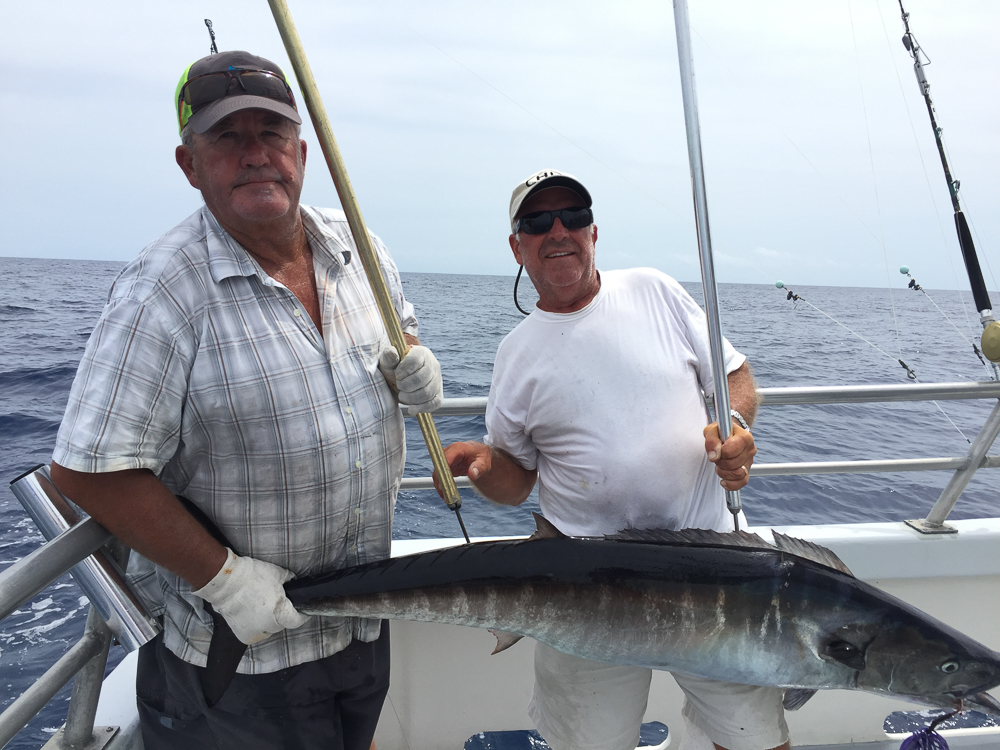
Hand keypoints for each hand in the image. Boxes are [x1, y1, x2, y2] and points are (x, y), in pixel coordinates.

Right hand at [193, 548, 309, 644]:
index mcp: (280, 613)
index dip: (302, 615)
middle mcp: (269, 626)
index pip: (297, 621)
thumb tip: (295, 583)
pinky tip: (253, 613)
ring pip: (269, 630)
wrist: (227, 583)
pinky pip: (256, 633)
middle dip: (283, 615)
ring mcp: (255, 632)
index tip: (304, 611)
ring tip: (264, 608)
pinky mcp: (243, 635)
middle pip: (282, 624)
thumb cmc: (253, 576)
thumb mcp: (279, 574)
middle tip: (279, 603)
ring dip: (270, 622)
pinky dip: (257, 626)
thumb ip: (291, 581)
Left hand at [378, 345, 443, 412]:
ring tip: (402, 396)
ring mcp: (437, 380)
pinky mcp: (438, 394)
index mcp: (421, 353)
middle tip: (399, 386)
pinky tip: (411, 409)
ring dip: (411, 398)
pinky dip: (421, 408)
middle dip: (406, 386)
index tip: (397, 376)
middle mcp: (433, 365)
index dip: (403, 370)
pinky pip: (434, 403)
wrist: (399, 379)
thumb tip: (391, 353)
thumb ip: (388, 356)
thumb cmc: (394, 368)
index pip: (415, 361)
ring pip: (427, 393)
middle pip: (422, 379)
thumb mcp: (388, 361)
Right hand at [433, 441, 491, 498]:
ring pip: (437, 473)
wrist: (480, 456)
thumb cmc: (482, 457)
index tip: (444, 484)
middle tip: (445, 495)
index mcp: (457, 448)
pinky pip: (440, 476)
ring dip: (440, 486)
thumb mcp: (484, 462)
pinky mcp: (445, 467)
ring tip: (447, 498)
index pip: (445, 459)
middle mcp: (448, 452)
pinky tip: (446, 495)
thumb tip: (472, 474)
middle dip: (440, 481)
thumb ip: (479, 467)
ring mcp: (445, 459)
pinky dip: (442, 486)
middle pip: (438, 467)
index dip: (442, 471)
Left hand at [703, 421, 755, 491]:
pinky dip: (731, 484)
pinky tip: (723, 481)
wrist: (729, 434)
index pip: (730, 451)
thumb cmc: (721, 432)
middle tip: (717, 457)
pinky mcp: (747, 471)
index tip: (716, 449)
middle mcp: (750, 449)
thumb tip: (714, 456)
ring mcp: (750, 461)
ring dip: (724, 472)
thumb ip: (711, 441)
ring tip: (720, 465)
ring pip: (737, 474)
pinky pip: (742, 482)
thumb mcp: (712, 430)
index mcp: (745, 437)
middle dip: (720, 463)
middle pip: (733, 464)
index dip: (719, 453)